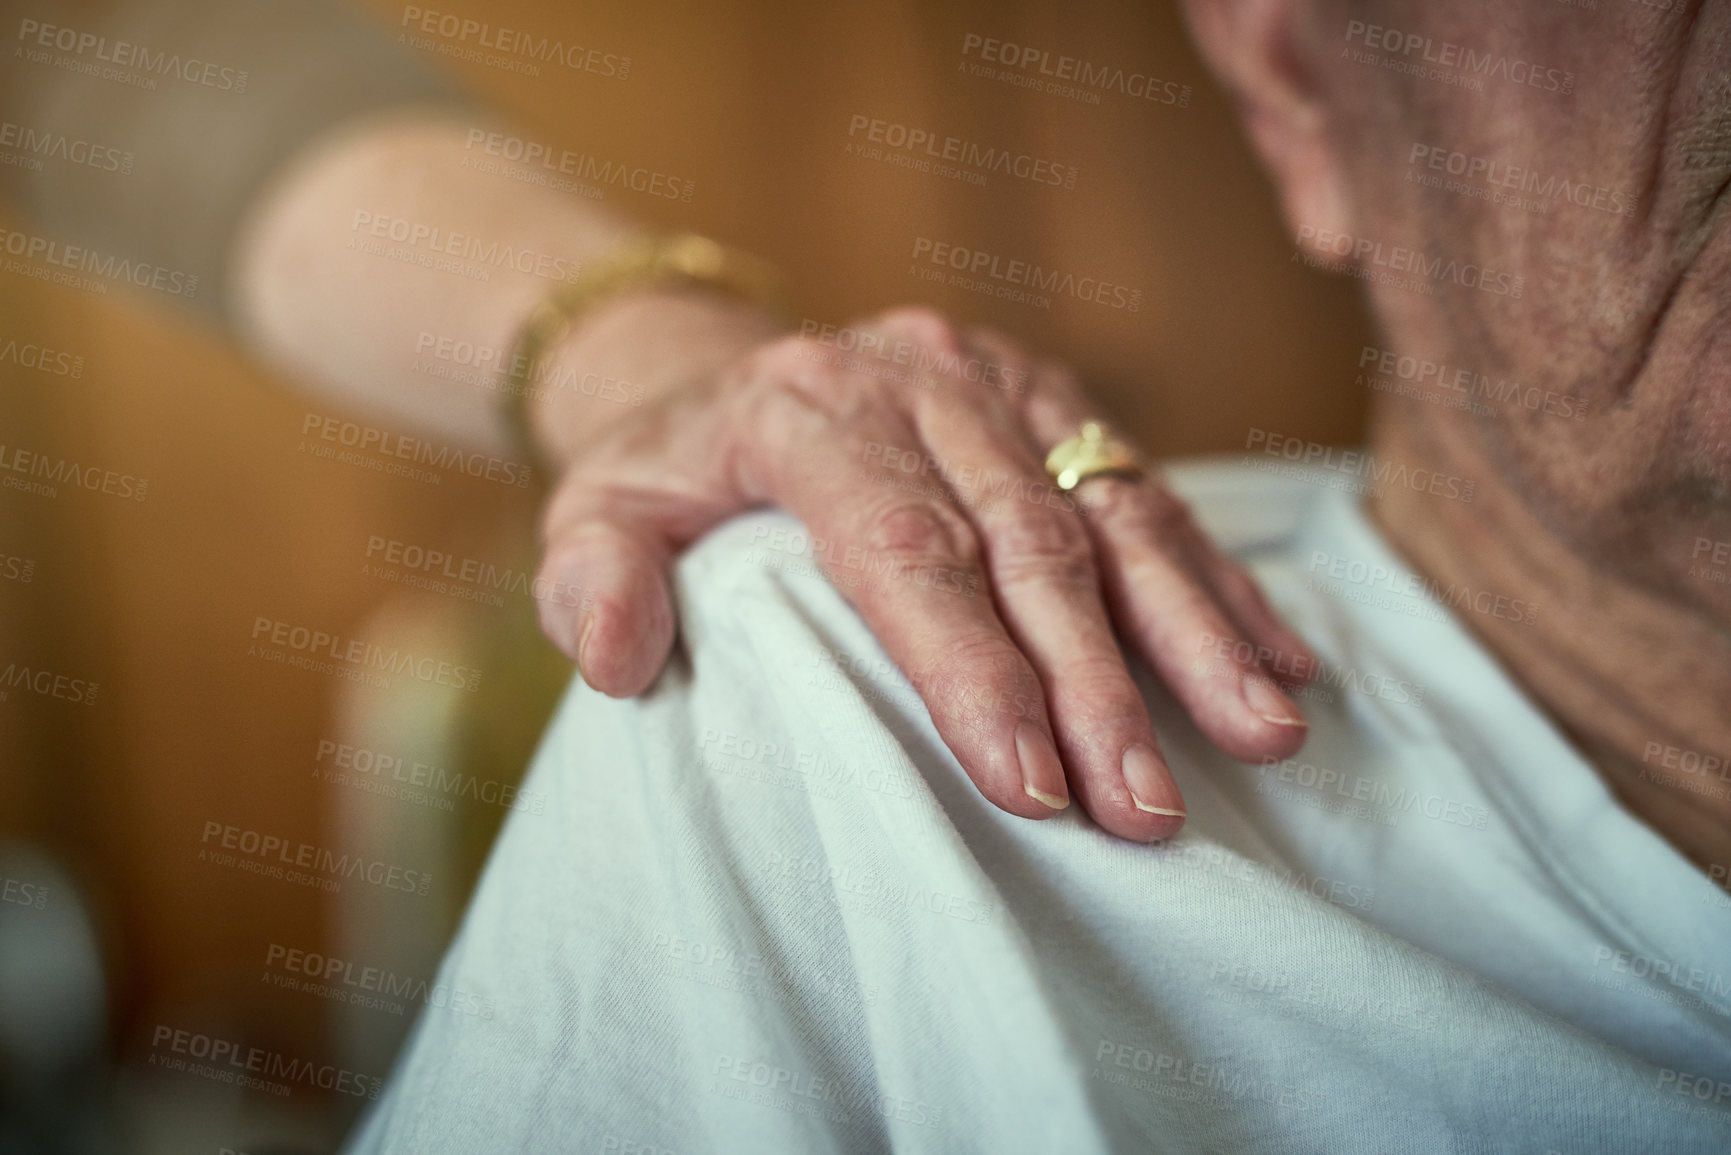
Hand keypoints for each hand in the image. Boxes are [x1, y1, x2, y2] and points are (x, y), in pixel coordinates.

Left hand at [532, 305, 1314, 840]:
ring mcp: (999, 382)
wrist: (722, 370)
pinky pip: (1147, 485)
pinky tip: (1277, 656)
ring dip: (1191, 629)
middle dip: (1097, 685)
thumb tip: (618, 657)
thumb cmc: (664, 469)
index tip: (1029, 785)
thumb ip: (593, 578)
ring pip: (1111, 508)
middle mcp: (919, 379)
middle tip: (1145, 808)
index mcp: (807, 407)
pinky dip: (1214, 577)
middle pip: (1027, 541)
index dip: (971, 670)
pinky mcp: (1054, 397)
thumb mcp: (593, 512)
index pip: (903, 545)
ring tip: (1260, 732)